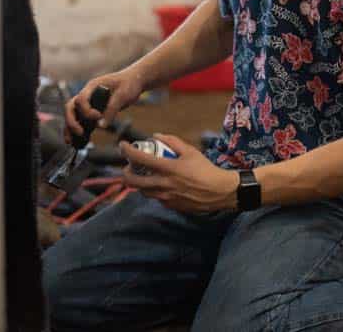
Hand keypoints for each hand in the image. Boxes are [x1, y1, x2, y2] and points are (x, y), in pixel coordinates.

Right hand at [63, 68, 145, 142]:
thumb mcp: (122, 95)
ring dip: (71, 128)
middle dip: (72, 121)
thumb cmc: (128, 83)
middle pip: (71, 107)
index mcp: (92, 86)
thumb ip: (111, 109)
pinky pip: (83, 121)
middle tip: (79, 132)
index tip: (98, 117)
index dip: (86, 110)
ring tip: (71, 142)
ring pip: (74, 115)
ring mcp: (90, 103)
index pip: (81, 99)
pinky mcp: (95, 111)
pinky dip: (80, 130)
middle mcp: (88, 95)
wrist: (134, 81)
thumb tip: (101, 125)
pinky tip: (80, 141)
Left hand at [120, 134, 237, 212]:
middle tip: (129, 166)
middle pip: (133, 181)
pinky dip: (153, 190)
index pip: (140, 158)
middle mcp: (164, 184)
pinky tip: (160, 184)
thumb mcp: (191, 151)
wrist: (220, 192)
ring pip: (142, 191)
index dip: (127, 150)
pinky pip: (155, 197)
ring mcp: (166, 197)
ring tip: (144, 175)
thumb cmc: (206, 169)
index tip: (122, 145)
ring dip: (139, 182)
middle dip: (126, 172)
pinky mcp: (170, 206)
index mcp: (168, 168)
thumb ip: (172, 141)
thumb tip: (156, 136)